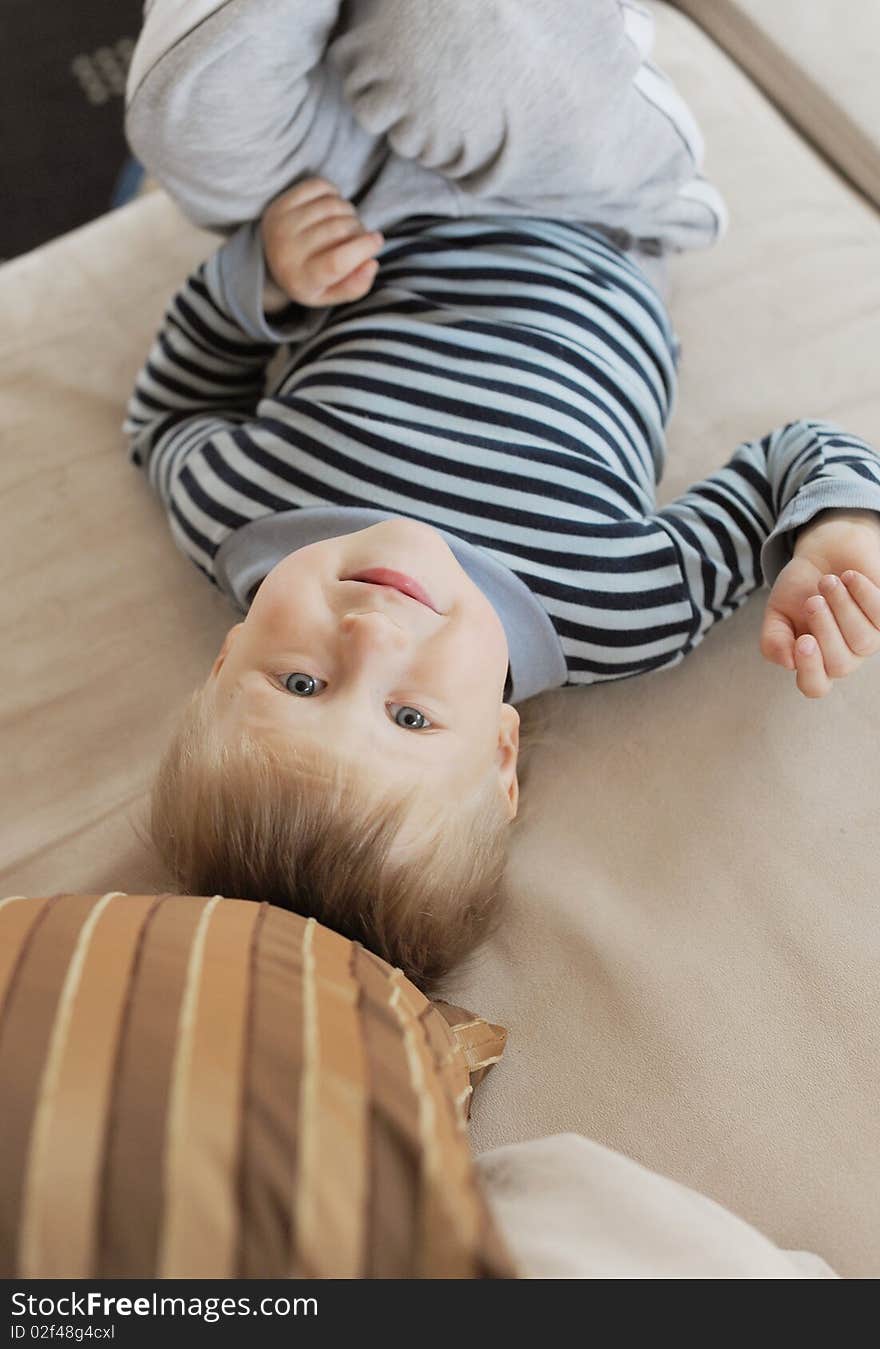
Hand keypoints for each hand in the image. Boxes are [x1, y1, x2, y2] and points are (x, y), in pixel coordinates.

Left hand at [260, 178, 383, 306]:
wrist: (270, 262)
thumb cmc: (310, 279)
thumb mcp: (330, 294)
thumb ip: (354, 286)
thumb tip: (372, 262)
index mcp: (301, 279)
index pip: (336, 262)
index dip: (363, 249)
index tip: (378, 240)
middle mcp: (287, 250)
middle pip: (339, 230)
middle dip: (359, 230)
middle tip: (359, 237)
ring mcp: (282, 223)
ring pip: (332, 206)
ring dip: (349, 212)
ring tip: (346, 224)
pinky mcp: (282, 202)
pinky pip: (320, 187)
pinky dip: (335, 194)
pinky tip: (333, 208)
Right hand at [760, 509, 879, 697]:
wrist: (824, 553)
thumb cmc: (800, 588)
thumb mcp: (776, 613)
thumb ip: (774, 640)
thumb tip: (788, 663)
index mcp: (814, 661)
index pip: (815, 686)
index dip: (810, 670)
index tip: (803, 641)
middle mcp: (843, 656)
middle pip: (840, 665)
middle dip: (825, 629)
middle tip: (812, 600)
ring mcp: (868, 640)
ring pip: (863, 641)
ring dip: (842, 607)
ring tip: (828, 581)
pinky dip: (862, 592)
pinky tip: (849, 577)